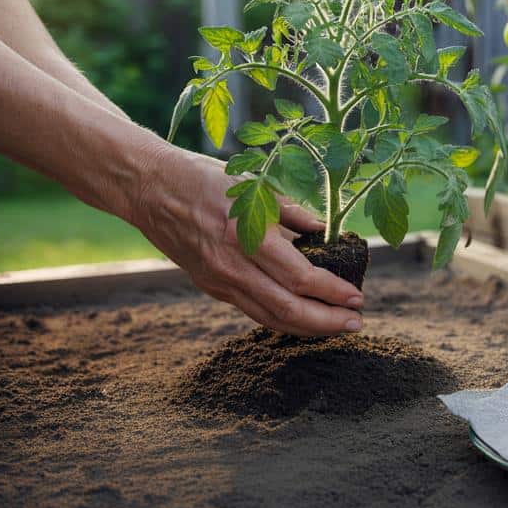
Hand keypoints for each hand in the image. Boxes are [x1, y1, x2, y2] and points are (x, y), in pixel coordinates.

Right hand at [127, 142, 364, 335]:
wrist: (150, 189)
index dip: (333, 292)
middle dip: (327, 321)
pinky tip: (302, 318)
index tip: (357, 296)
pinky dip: (282, 319)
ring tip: (336, 328)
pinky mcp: (211, 286)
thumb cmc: (206, 179)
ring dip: (308, 328)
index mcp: (248, 237)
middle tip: (356, 323)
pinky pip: (253, 310)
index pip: (301, 278)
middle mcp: (233, 266)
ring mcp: (219, 281)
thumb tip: (327, 232)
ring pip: (270, 318)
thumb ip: (294, 213)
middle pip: (289, 308)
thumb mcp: (256, 185)